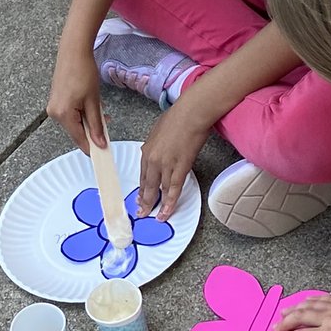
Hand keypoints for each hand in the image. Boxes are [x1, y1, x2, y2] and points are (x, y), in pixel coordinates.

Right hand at [47, 40, 105, 152]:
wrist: (73, 52)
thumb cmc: (83, 72)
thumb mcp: (93, 101)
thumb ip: (97, 125)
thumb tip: (100, 143)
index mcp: (63, 115)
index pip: (79, 139)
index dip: (93, 148)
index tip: (104, 155)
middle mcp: (54, 113)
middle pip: (76, 131)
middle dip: (92, 131)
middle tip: (107, 124)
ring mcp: (54, 107)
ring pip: (75, 122)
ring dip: (88, 121)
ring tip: (100, 110)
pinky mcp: (56, 101)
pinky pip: (71, 114)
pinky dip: (82, 113)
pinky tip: (91, 105)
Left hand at [137, 100, 209, 219]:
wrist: (190, 114)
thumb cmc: (177, 118)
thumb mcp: (158, 132)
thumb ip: (155, 145)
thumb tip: (158, 152)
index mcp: (147, 150)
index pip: (142, 174)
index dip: (141, 188)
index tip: (140, 197)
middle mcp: (153, 159)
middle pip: (147, 185)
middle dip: (144, 200)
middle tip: (142, 212)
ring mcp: (166, 165)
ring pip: (159, 190)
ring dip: (156, 205)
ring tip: (154, 217)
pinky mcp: (180, 168)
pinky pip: (173, 190)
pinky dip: (169, 203)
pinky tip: (166, 212)